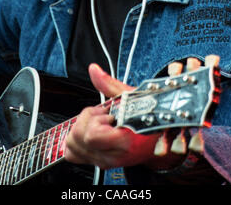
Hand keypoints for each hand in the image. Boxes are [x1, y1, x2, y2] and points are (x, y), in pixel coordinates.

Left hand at [65, 63, 187, 169]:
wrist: (159, 139)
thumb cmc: (149, 118)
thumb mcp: (132, 96)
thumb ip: (109, 84)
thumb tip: (93, 70)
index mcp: (123, 143)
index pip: (91, 136)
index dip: (96, 119)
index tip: (108, 114)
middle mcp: (111, 157)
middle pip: (76, 138)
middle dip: (86, 121)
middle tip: (103, 116)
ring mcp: (103, 162)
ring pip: (71, 146)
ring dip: (81, 129)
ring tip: (99, 123)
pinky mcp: (97, 162)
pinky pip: (73, 153)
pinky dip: (77, 140)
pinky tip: (91, 131)